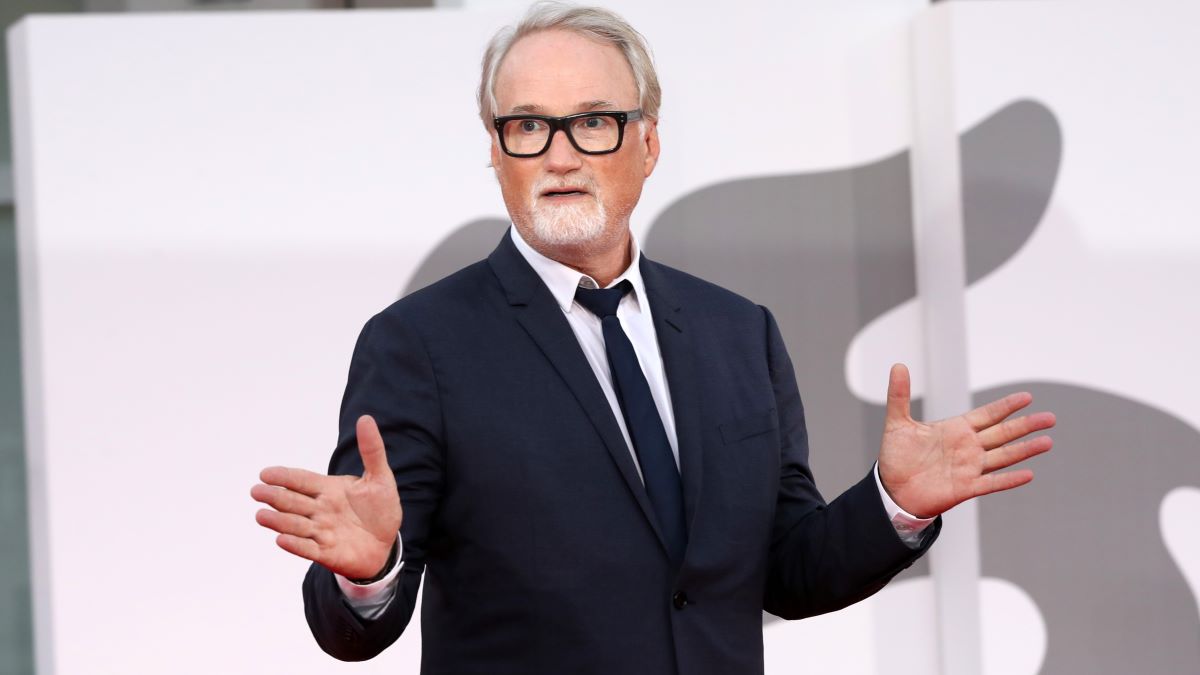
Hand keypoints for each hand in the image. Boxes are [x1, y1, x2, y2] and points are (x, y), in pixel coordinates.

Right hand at [251, 415, 401, 579]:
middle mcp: (320, 510)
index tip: (265, 473)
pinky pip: (308, 548)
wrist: (386, 544)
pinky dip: (295, 545)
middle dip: (275, 497)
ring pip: (296, 525)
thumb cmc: (380, 509)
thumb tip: (365, 418)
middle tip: (256, 491)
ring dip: (278, 521)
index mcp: (328, 489)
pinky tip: (281, 540)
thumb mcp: (380, 478)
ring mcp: (321, 532)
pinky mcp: (326, 552)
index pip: (302, 480)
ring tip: (261, 515)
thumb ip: (371, 451)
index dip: (284, 477)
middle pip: (293, 501)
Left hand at [877, 364, 1054, 518]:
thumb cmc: (896, 456)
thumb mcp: (897, 423)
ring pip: (1003, 456)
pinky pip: (991, 483)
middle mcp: (968, 447)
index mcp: (956, 429)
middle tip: (1051, 417)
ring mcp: (969, 468)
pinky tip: (1027, 474)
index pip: (987, 415)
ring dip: (1025, 450)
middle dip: (1025, 425)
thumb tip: (898, 366)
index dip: (1006, 406)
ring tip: (1047, 441)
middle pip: (1002, 433)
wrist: (892, 489)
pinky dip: (1008, 480)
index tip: (1027, 397)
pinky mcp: (965, 488)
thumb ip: (899, 395)